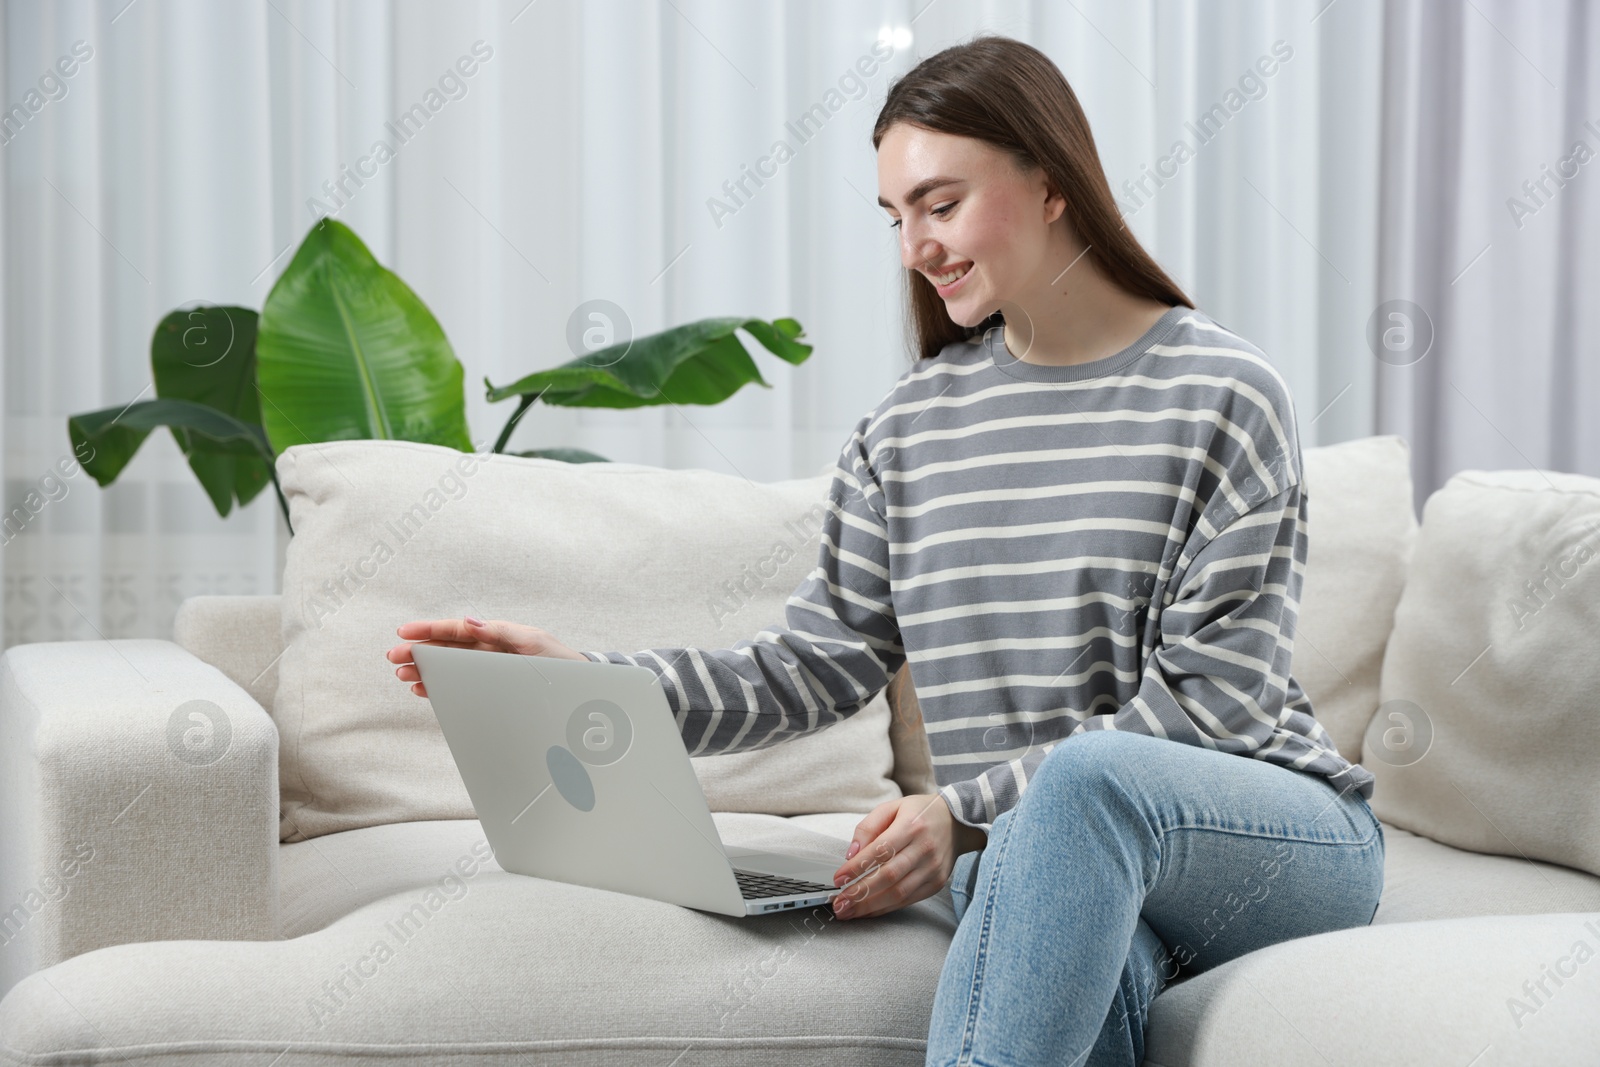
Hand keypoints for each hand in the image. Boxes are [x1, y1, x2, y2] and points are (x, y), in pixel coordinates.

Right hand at [385, 616, 586, 696]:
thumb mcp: (534, 644)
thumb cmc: (562, 664)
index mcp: (499, 636)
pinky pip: (461, 685)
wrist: (584, 691)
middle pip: (448, 650)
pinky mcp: (493, 689)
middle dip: (420, 651)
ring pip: (450, 668)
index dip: (430, 630)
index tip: (404, 632)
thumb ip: (501, 633)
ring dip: (426, 670)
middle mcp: (492, 652)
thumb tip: (469, 623)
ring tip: (404, 676)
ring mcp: (491, 671)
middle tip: (394, 658)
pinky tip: (425, 689)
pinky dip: (442, 686)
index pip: (458, 630)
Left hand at [829, 793, 986, 919]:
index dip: (857, 867)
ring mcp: (932, 868)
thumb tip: (851, 854)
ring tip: (848, 911)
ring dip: (870, 905)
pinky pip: (908, 900)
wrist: (957, 823)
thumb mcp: (891, 808)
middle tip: (839, 902)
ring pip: (898, 893)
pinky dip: (885, 908)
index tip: (838, 878)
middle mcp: (924, 848)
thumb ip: (868, 828)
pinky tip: (868, 911)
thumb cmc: (919, 814)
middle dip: (860, 892)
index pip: (880, 850)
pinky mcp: (936, 883)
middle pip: (889, 875)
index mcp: (911, 825)